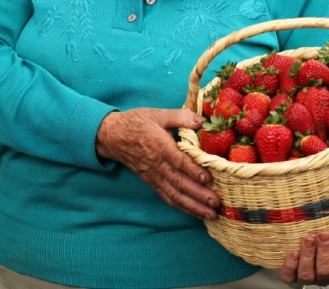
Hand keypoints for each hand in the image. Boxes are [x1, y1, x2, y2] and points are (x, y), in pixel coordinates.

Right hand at [95, 108, 218, 219]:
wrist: (112, 136)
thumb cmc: (137, 123)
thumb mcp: (158, 114)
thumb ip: (181, 117)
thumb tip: (203, 121)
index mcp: (160, 146)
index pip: (178, 161)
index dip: (193, 170)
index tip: (208, 178)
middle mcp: (157, 165)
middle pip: (179, 183)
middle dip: (199, 195)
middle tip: (216, 203)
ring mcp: (154, 176)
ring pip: (174, 195)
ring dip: (193, 206)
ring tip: (211, 214)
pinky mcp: (152, 182)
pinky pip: (167, 197)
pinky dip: (182, 207)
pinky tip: (196, 213)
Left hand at [279, 231, 328, 285]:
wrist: (311, 242)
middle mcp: (327, 275)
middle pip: (328, 270)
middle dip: (326, 251)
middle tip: (324, 234)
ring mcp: (310, 277)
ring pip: (308, 275)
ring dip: (308, 256)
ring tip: (308, 238)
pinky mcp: (292, 276)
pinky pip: (290, 276)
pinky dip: (291, 265)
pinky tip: (294, 252)